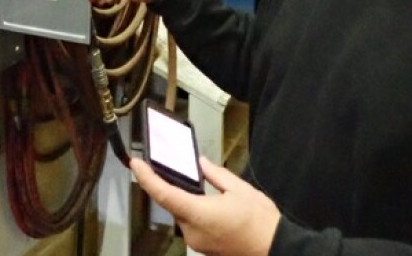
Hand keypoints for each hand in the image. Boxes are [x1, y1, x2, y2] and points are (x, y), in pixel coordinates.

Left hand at [130, 156, 279, 255]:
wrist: (275, 249)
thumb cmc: (260, 223)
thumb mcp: (239, 190)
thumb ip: (216, 175)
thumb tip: (201, 164)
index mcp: (199, 213)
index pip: (164, 194)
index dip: (147, 178)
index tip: (136, 164)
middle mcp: (193, 232)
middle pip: (173, 204)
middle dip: (173, 186)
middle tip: (172, 166)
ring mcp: (198, 243)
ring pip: (183, 214)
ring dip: (186, 199)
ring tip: (198, 183)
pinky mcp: (204, 248)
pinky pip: (192, 225)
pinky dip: (194, 211)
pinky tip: (207, 202)